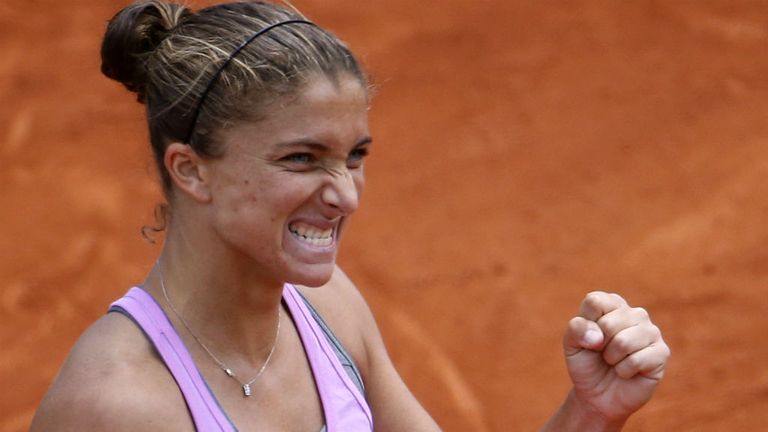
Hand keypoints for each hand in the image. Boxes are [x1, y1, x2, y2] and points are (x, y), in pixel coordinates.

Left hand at [563, 291, 669, 422]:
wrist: (598, 395)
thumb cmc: (586, 364)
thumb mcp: (571, 344)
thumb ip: (576, 329)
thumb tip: (598, 336)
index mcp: (612, 304)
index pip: (595, 301)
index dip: (586, 325)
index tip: (589, 337)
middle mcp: (635, 313)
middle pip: (608, 323)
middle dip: (599, 345)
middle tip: (603, 353)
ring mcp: (651, 332)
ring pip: (623, 342)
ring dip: (612, 359)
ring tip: (615, 362)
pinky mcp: (661, 352)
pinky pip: (636, 360)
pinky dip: (624, 371)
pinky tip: (627, 372)